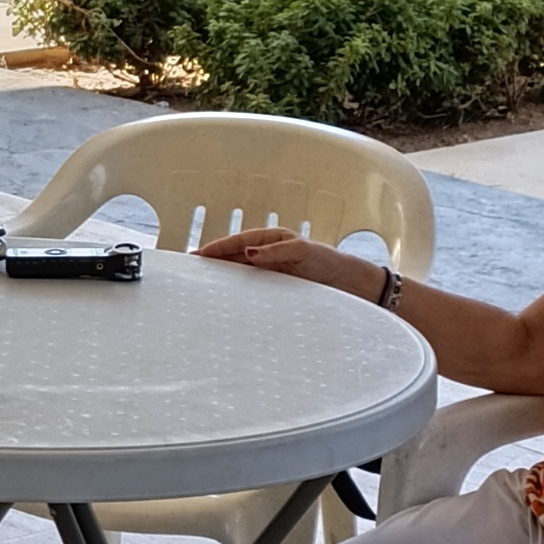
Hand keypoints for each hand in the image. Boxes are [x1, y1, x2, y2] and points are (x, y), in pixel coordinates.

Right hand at [196, 225, 387, 302]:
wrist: (353, 288)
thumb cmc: (331, 265)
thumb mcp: (303, 252)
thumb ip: (277, 251)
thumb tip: (248, 251)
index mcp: (274, 241)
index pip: (239, 242)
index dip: (218, 248)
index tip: (199, 255)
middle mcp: (270, 256)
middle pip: (235, 257)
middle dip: (214, 262)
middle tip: (190, 270)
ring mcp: (272, 274)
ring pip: (240, 274)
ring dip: (222, 279)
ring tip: (201, 286)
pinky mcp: (277, 292)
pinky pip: (252, 291)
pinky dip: (237, 294)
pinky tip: (226, 302)